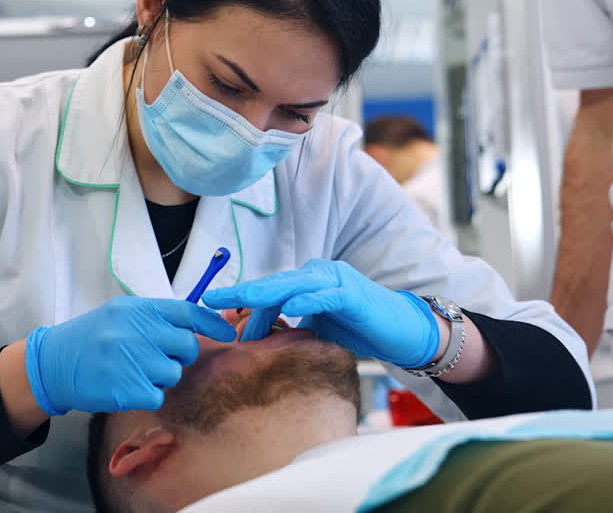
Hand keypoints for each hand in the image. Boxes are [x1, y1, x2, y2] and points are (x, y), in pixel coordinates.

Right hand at [25, 297, 235, 414]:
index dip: (213, 324)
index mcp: (138, 309)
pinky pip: (156, 395)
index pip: (188, 312)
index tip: (229, 334)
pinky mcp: (126, 388)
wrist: (53, 362)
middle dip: (177, 356)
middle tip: (155, 358)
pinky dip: (145, 394)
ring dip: (159, 377)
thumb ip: (154, 319)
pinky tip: (125, 386)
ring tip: (132, 371)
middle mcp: (137, 331)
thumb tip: (194, 328)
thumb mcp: (120, 315)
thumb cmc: (91, 338)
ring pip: (172, 374)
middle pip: (186, 347)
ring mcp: (131, 360)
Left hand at [202, 259, 439, 367]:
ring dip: (266, 293)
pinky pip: (326, 296)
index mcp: (307, 282)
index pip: (267, 291)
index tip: (210, 308)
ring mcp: (336, 281)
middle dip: (240, 292)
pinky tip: (290, 307)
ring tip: (240, 300)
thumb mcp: (317, 329)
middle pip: (272, 283)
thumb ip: (289, 328)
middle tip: (210, 299)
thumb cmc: (358, 328)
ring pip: (294, 285)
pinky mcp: (353, 295)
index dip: (240, 301)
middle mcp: (318, 275)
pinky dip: (308, 300)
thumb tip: (254, 337)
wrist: (403, 331)